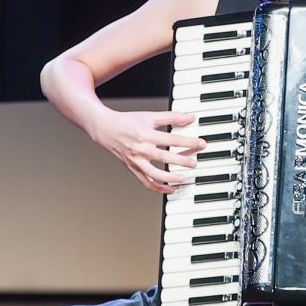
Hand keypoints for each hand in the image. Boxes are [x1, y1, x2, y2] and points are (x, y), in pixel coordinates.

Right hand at [91, 109, 205, 194]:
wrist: (105, 129)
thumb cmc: (126, 122)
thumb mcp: (149, 116)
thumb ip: (170, 117)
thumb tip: (189, 118)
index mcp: (145, 134)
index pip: (171, 139)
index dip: (188, 141)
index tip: (201, 144)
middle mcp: (140, 149)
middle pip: (163, 157)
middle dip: (181, 161)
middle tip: (194, 162)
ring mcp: (135, 161)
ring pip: (154, 174)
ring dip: (169, 178)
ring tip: (183, 178)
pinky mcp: (133, 168)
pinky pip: (146, 182)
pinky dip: (158, 188)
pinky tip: (170, 188)